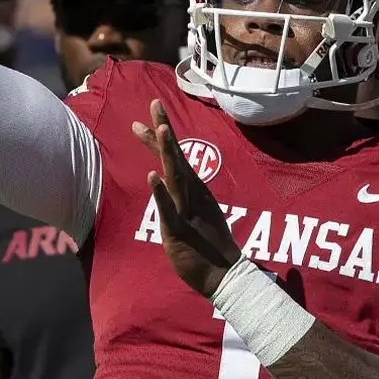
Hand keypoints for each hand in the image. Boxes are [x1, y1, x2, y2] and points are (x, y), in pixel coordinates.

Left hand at [131, 100, 241, 297]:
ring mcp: (188, 211)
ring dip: (167, 154)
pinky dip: (161, 193)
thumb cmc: (209, 247)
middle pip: (177, 158)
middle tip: (154, 103)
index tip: (154, 110)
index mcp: (196, 191)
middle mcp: (194, 195)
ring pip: (176, 177)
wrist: (226, 275)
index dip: (164, 134)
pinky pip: (170, 210)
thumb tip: (172, 183)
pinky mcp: (180, 230)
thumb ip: (184, 198)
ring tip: (159, 130)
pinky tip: (152, 177)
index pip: (177, 157)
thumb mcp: (194, 216)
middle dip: (164, 131)